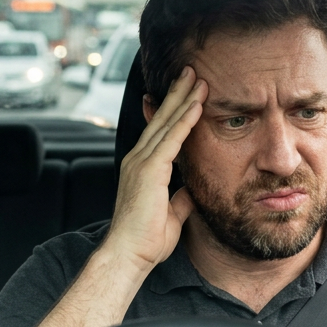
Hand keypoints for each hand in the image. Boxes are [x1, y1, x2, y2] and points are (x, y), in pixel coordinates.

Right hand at [102, 65, 207, 274]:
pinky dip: (185, 120)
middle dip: (177, 94)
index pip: (161, 131)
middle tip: (190, 71)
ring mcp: (141, 163)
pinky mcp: (149, 170)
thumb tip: (192, 190)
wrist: (128, 255)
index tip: (186, 92)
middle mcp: (138, 159)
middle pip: (162, 119)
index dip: (173, 110)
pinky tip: (196, 104)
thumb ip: (180, 198)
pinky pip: (171, 139)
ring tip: (197, 78)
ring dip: (183, 99)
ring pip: (167, 123)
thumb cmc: (145, 241)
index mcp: (142, 168)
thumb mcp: (171, 215)